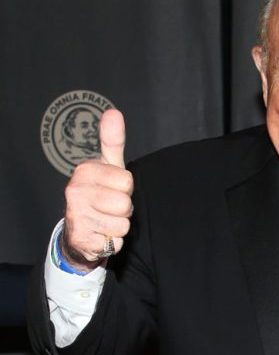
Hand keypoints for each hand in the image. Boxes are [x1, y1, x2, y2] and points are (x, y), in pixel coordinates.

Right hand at [61, 109, 133, 271]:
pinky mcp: (81, 239)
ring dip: (119, 225)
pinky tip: (101, 233)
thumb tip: (113, 113)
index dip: (126, 188)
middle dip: (124, 208)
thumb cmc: (100, 192)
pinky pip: (115, 241)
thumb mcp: (109, 166)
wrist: (80, 230)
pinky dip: (113, 241)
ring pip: (122, 224)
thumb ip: (113, 141)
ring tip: (106, 219)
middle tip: (110, 206)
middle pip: (125, 204)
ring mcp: (76, 216)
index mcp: (85, 171)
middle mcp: (75, 192)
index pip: (127, 181)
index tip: (114, 188)